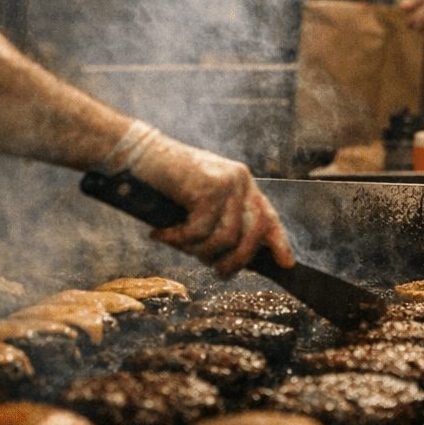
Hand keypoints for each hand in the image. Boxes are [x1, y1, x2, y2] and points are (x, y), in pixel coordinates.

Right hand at [122, 130, 293, 277]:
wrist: (138, 155)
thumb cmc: (165, 183)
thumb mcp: (200, 201)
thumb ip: (219, 221)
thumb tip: (232, 258)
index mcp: (242, 184)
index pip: (268, 215)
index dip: (279, 242)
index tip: (285, 264)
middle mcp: (240, 181)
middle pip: (253, 234)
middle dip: (235, 261)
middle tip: (213, 269)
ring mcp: (227, 182)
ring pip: (226, 238)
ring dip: (199, 251)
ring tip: (178, 243)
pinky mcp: (208, 187)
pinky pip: (199, 231)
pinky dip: (178, 239)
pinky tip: (161, 233)